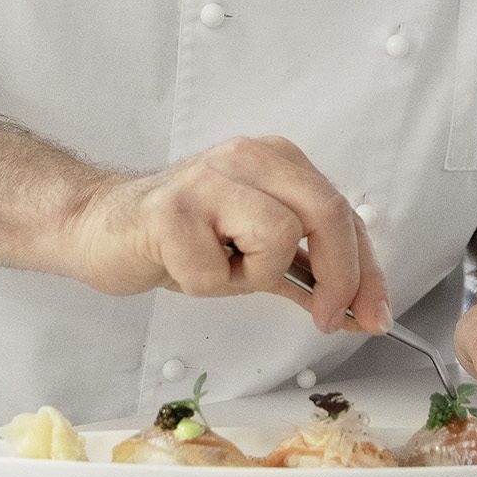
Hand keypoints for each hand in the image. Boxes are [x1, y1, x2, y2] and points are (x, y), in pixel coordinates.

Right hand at [70, 134, 392, 333]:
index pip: (342, 213)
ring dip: (254, 276)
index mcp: (276, 161)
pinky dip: (206, 286)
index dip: (367, 271)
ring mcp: (209, 179)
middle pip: (326, 213)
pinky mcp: (172, 211)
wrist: (102, 227)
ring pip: (278, 236)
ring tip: (220, 270)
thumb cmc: (182, 238)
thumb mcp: (254, 253)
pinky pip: (216, 271)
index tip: (374, 315)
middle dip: (340, 277)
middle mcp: (248, 158)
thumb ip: (307, 274)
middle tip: (326, 318)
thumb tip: (360, 310)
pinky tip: (182, 267)